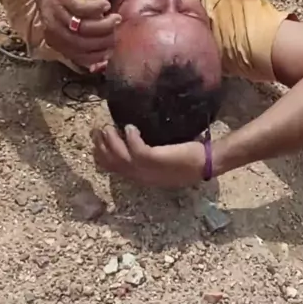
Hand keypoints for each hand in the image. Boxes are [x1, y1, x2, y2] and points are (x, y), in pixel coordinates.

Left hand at [36, 0, 120, 71]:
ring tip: (116, 19)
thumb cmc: (60, 3)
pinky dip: (98, 9)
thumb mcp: (66, 25)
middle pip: (83, 44)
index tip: (110, 52)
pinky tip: (106, 5)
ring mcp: (59, 14)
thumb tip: (104, 55)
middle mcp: (55, 30)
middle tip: (116, 35)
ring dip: (105, 26)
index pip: (78, 56)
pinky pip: (84, 9)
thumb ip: (80, 39)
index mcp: (56, 40)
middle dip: (104, 42)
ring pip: (85, 28)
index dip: (97, 57)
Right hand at [91, 124, 205, 187]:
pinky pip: (135, 148)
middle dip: (100, 146)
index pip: (112, 168)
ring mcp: (147, 169)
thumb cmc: (187, 159)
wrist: (206, 163)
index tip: (96, 139)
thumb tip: (132, 137)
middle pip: (111, 163)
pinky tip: (130, 127)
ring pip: (119, 156)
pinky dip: (130, 137)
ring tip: (108, 126)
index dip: (100, 154)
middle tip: (97, 129)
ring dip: (111, 141)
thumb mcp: (162, 161)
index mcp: (140, 176)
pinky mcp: (155, 159)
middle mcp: (140, 175)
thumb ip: (147, 154)